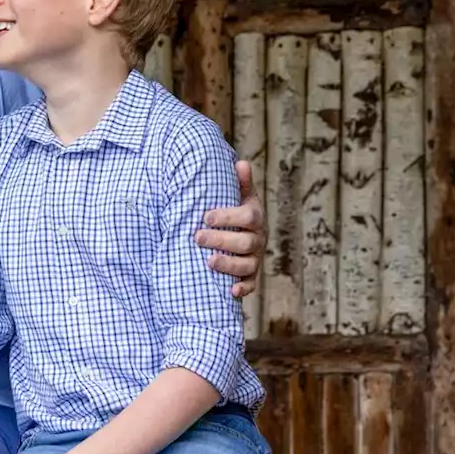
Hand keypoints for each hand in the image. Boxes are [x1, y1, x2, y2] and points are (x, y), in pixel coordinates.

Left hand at [196, 159, 266, 297]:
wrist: (242, 234)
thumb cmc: (235, 213)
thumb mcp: (240, 196)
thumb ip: (240, 182)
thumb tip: (240, 161)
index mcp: (255, 218)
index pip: (248, 217)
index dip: (228, 217)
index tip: (206, 216)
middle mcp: (258, 239)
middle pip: (245, 243)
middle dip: (221, 240)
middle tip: (196, 237)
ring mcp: (254, 259)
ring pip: (247, 266)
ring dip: (229, 265)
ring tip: (208, 262)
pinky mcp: (250, 276)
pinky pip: (251, 285)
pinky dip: (242, 289)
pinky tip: (230, 291)